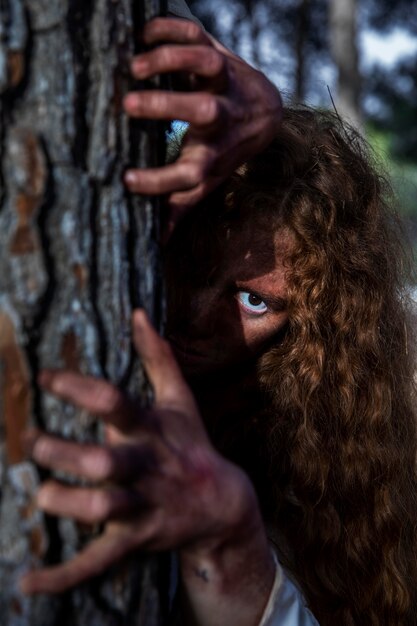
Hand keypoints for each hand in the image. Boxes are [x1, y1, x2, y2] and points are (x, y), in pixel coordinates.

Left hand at [20, 310, 259, 594]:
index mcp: (152, 430)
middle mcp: (145, 467)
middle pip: (105, 462)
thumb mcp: (179, 400)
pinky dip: (63, 576)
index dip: (79, 388)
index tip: (44, 378)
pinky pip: (98, 560)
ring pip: (101, 510)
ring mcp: (142, 506)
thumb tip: (139, 313)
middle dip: (66, 454)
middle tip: (34, 442)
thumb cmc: (191, 444)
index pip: (115, 403)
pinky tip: (26, 582)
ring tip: (41, 496)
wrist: (222, 506)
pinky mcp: (135, 539)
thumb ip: (158, 356)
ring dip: (67, 504)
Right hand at [123, 18, 282, 229]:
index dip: (159, 180)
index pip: (188, 173)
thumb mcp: (207, 179)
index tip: (125, 180)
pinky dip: (171, 27)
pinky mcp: (219, 52)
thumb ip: (182, 205)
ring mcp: (223, 83)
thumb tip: (158, 245)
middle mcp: (221, 118)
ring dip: (170, 60)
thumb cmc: (225, 149)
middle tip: (126, 105)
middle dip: (166, 107)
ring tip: (134, 65)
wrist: (267, 112)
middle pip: (202, 112)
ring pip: (206, 64)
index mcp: (212, 154)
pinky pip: (199, 33)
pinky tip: (143, 32)